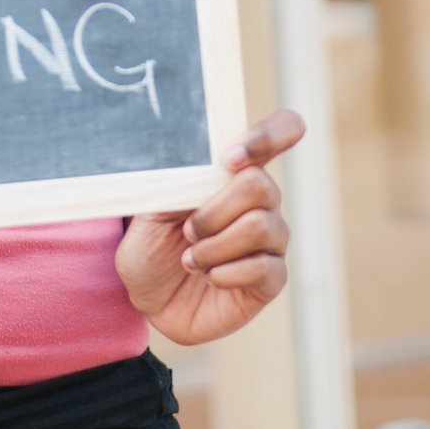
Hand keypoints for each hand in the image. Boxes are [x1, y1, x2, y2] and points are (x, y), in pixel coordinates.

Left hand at [115, 109, 303, 345]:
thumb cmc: (152, 245)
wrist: (149, 297)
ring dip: (214, 246)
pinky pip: (263, 268)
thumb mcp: (151, 208)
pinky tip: (210, 277)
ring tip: (191, 260)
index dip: (268, 135)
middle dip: (213, 212)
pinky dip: (225, 273)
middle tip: (188, 231)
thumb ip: (179, 181)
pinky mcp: (272, 278)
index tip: (230, 158)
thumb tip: (204, 165)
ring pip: (260, 226)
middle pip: (259, 184)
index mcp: (236, 171)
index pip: (280, 131)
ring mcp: (272, 240)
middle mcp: (262, 201)